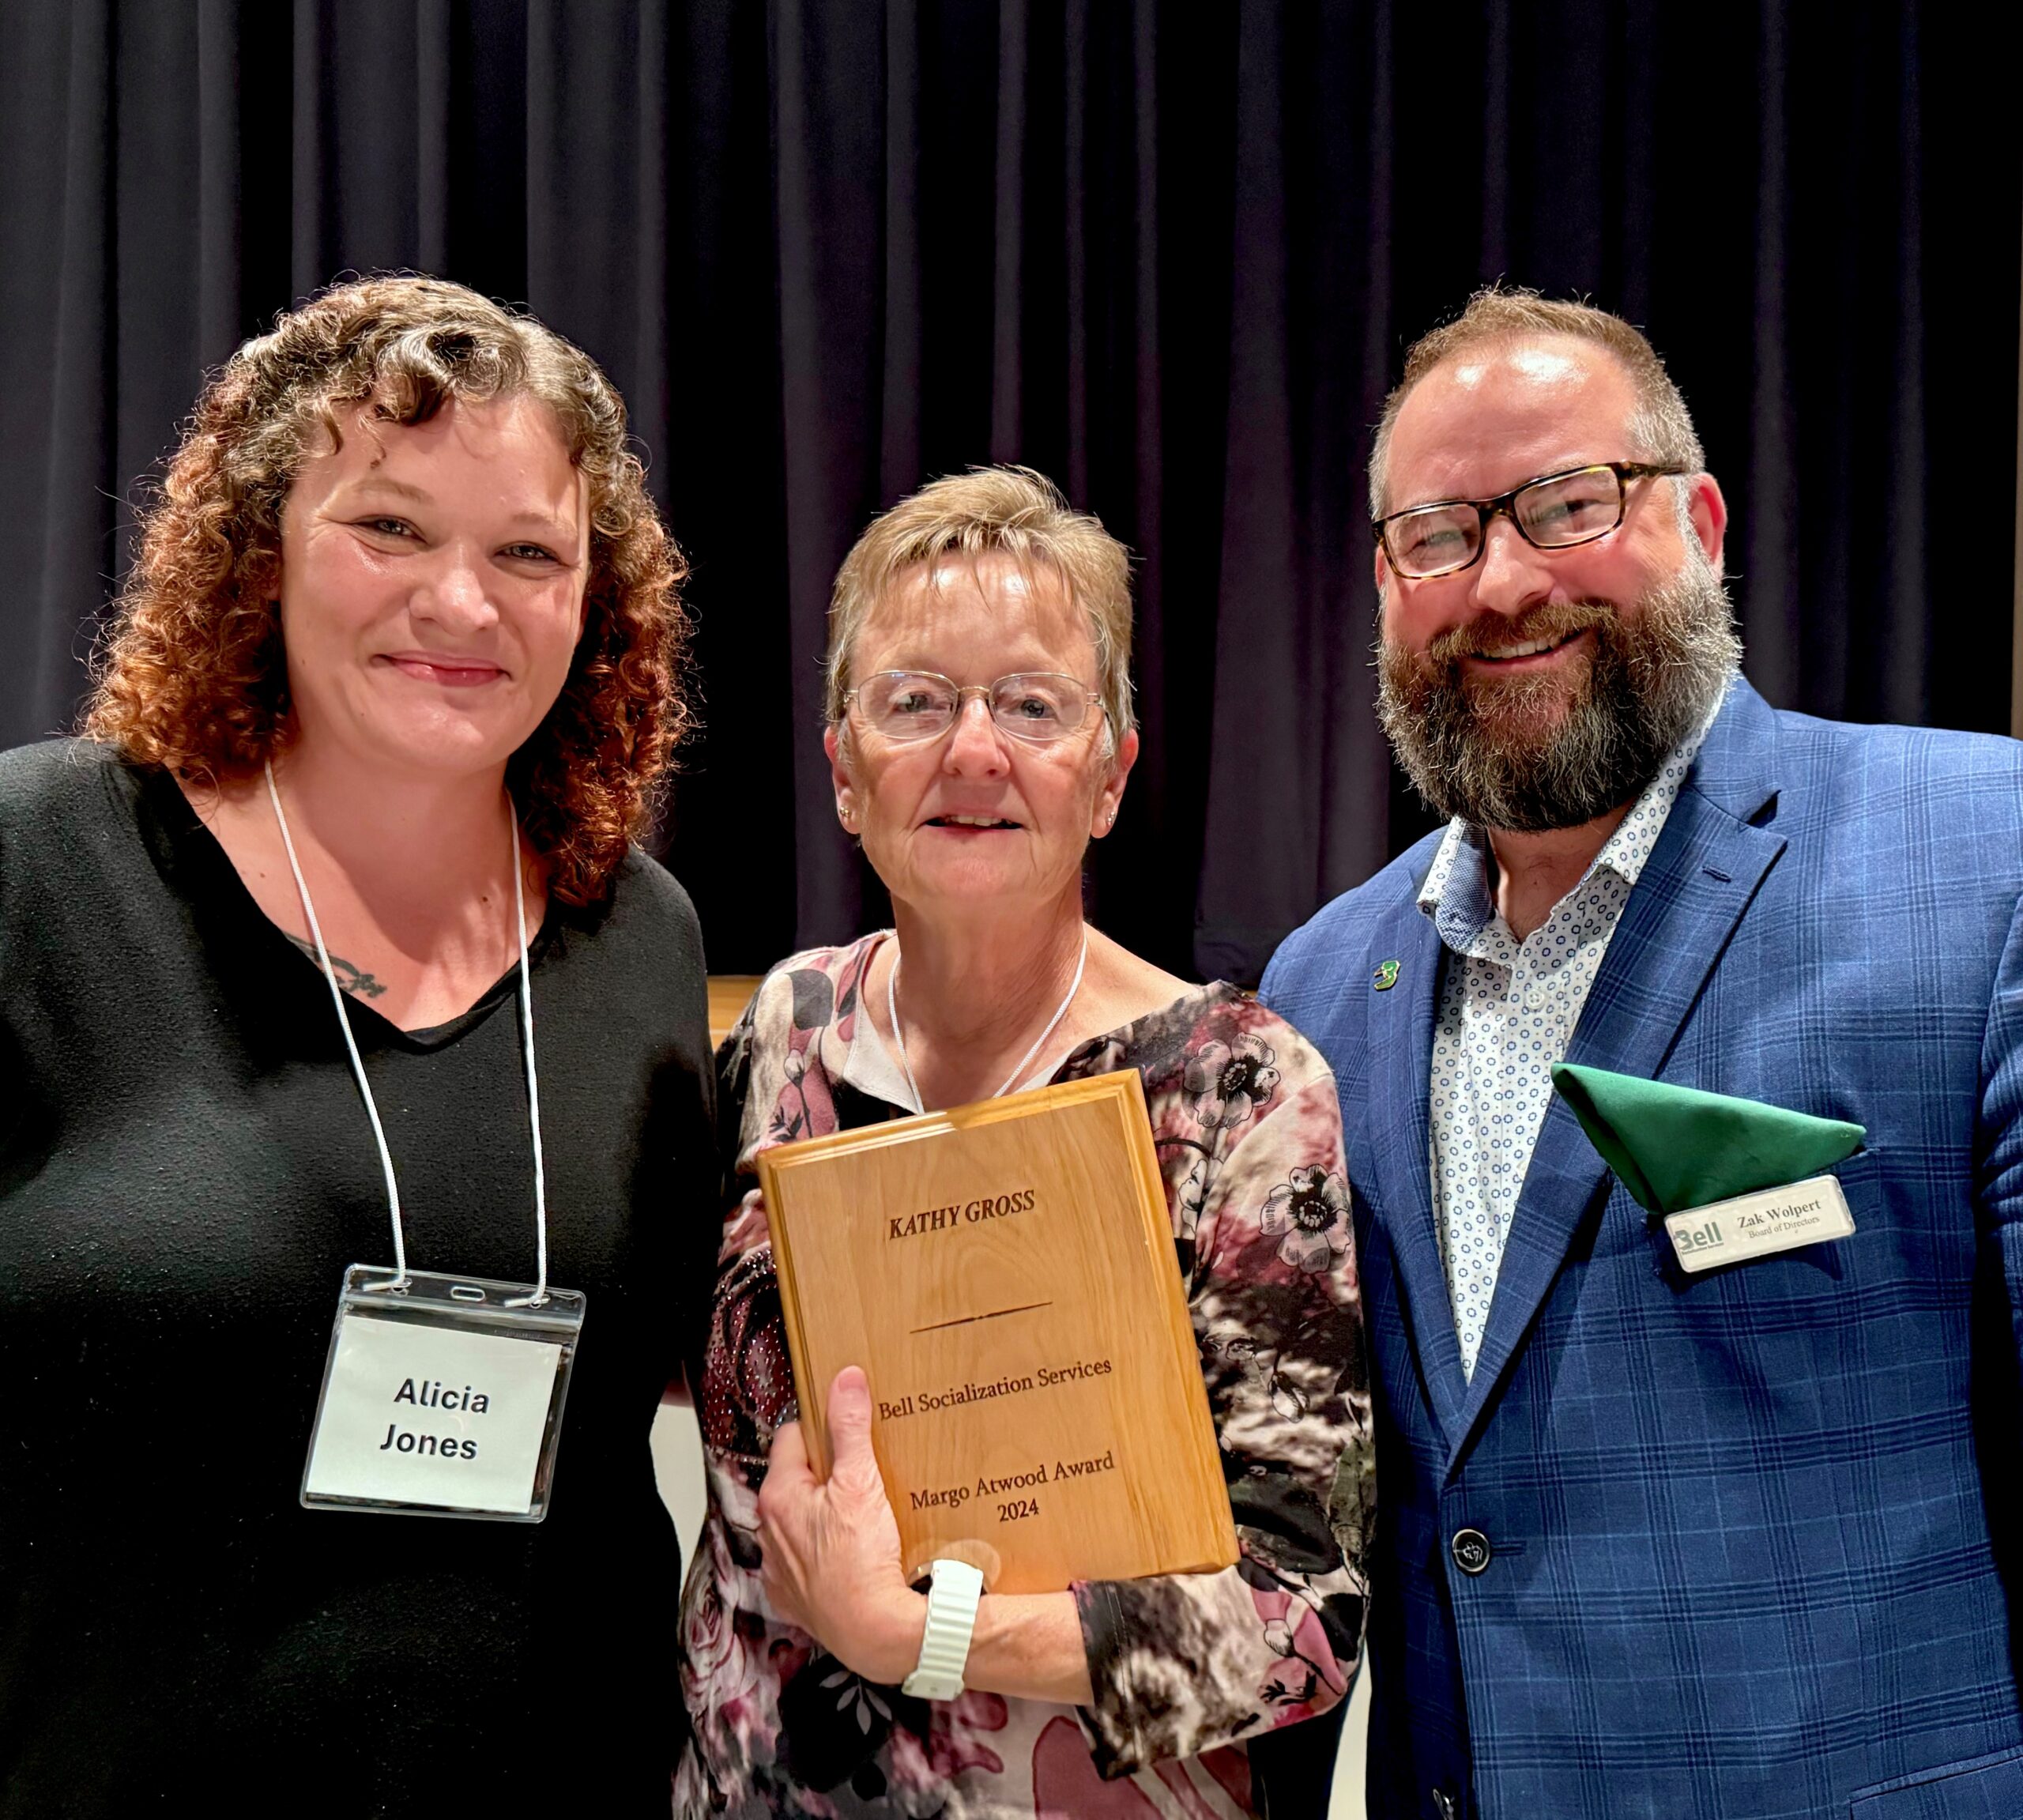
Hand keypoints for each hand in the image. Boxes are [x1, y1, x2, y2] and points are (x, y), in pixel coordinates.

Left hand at [758, 1365, 925, 1685]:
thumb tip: (846, 1379)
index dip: (821, 1430)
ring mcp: (779, 1567)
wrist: (873, 1632)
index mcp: (778, 1496)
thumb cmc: (863, 1560)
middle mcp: (768, 1531)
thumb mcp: (861, 1482)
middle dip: (825, 1474)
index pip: (792, 1438)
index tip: (847, 1433)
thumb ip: (850, 1427)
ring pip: (799, 1522)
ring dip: (822, 1515)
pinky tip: (851, 1555)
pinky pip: (805, 1561)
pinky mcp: (794, 1597)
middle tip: (862, 1475)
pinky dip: (823, 1553)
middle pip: (796, 1481)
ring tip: (861, 1517)